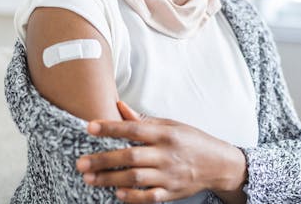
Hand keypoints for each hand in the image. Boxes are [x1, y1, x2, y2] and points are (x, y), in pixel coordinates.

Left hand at [76, 101, 247, 203]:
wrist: (219, 164)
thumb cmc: (192, 141)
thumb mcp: (171, 125)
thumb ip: (143, 120)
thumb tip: (119, 107)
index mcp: (165, 134)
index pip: (133, 129)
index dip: (111, 128)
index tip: (90, 127)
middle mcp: (166, 154)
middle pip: (130, 157)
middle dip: (102, 160)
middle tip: (81, 163)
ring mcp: (169, 175)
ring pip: (135, 178)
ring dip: (110, 179)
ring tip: (89, 178)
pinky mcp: (171, 192)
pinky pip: (149, 197)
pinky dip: (132, 197)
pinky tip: (116, 194)